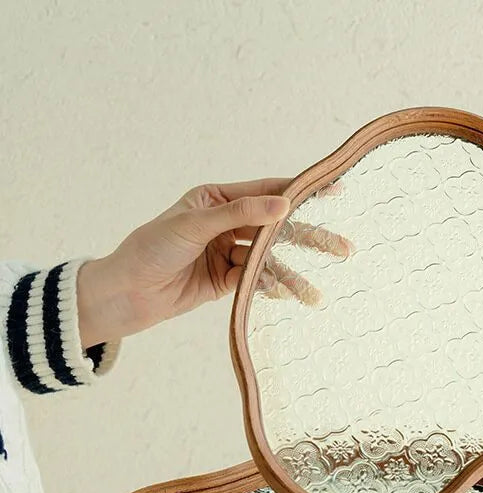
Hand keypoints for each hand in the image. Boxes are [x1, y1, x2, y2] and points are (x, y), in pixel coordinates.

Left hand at [77, 179, 351, 347]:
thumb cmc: (151, 249)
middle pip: (276, 228)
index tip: (334, 191)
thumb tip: (283, 204)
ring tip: (315, 295)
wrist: (125, 294)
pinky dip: (272, 287)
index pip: (266, 191)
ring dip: (292, 276)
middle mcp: (225, 222)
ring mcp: (226, 252)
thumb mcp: (194, 225)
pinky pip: (256, 280)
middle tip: (343, 249)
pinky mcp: (225, 280)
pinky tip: (289, 296)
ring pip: (269, 259)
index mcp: (216, 198)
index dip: (301, 192)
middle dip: (309, 239)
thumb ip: (240, 214)